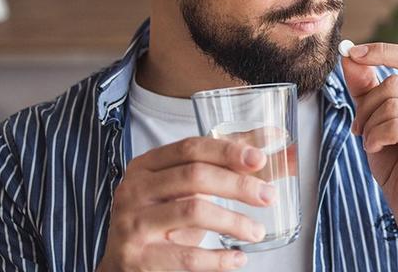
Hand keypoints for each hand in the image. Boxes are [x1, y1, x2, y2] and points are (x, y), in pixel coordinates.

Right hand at [98, 137, 276, 270]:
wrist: (122, 263)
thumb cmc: (162, 215)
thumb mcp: (185, 185)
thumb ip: (227, 161)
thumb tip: (274, 138)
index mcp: (146, 165)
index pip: (190, 148)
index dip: (227, 150)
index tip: (259, 159)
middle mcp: (135, 190)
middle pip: (194, 176)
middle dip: (238, 185)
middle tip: (269, 196)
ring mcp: (133, 224)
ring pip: (192, 212)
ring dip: (233, 222)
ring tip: (257, 231)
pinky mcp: (138, 257)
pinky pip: (186, 256)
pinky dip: (217, 259)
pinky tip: (238, 259)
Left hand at [342, 43, 397, 228]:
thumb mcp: (377, 119)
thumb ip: (367, 88)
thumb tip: (349, 56)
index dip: (383, 51)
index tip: (352, 52)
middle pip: (395, 82)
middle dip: (366, 105)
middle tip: (357, 128)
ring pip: (392, 105)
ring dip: (369, 125)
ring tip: (370, 141)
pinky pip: (394, 127)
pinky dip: (375, 138)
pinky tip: (376, 149)